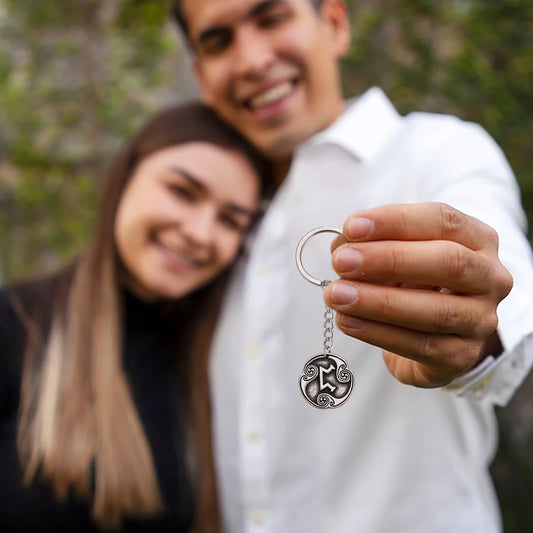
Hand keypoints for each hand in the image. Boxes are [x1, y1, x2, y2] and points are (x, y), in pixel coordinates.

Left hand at [323, 202, 512, 387]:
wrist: (431, 339)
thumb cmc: (413, 285)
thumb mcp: (396, 256)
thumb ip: (371, 245)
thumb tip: (342, 245)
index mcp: (476, 240)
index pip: (442, 220)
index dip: (395, 221)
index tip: (351, 227)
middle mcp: (489, 278)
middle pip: (448, 262)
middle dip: (389, 260)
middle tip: (341, 261)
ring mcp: (480, 320)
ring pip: (435, 311)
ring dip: (377, 302)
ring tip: (336, 295)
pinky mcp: (461, 356)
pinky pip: (420, 345)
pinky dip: (378, 333)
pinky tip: (347, 321)